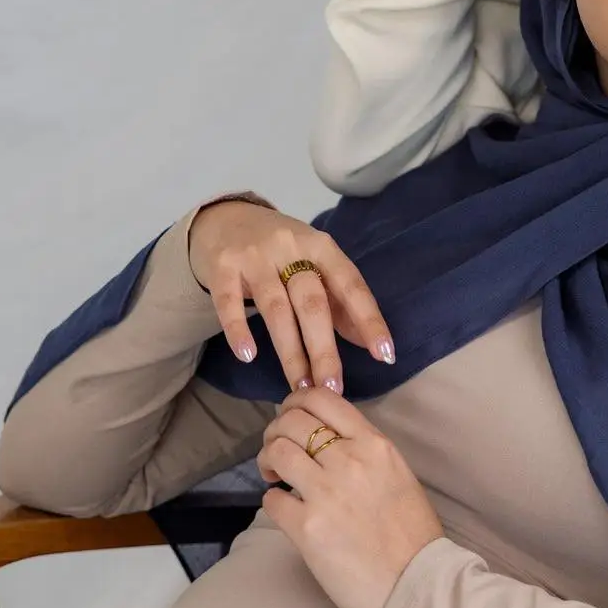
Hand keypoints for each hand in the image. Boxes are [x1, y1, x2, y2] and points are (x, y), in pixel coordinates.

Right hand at [187, 198, 393, 392]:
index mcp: (321, 247)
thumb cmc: (279, 251)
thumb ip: (339, 300)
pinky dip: (239, 329)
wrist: (224, 218)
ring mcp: (255, 255)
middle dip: (324, 349)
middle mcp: (291, 246)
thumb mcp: (313, 264)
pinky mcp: (223, 265)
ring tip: (300, 385)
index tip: (385, 354)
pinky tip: (248, 356)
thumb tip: (367, 341)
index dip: (369, 319)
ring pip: (276, 308)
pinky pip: (229, 301)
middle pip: (313, 302)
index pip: (351, 284)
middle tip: (332, 389)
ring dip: (290, 351)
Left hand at [258, 382, 447, 607]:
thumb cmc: (413, 536)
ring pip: (277, 452)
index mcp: (375, 445)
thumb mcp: (398, 476)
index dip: (296, 401)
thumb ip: (366, 453)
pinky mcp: (307, 529)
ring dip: (268, 460)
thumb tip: (330, 441)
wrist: (418, 585)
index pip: (322, 399)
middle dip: (275, 431)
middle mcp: (349, 461)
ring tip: (274, 476)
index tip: (291, 416)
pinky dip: (272, 501)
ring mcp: (326, 494)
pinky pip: (272, 500)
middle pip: (291, 421)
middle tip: (277, 450)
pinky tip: (284, 510)